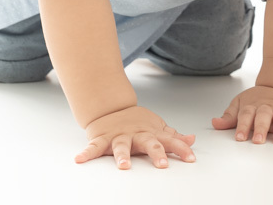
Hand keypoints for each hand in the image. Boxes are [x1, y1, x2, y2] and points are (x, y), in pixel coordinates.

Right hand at [77, 105, 196, 169]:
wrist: (111, 106)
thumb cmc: (136, 121)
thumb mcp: (157, 127)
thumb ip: (173, 137)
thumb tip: (192, 140)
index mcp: (151, 133)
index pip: (170, 141)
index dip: (181, 149)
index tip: (191, 159)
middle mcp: (137, 134)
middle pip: (149, 143)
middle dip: (156, 153)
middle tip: (162, 164)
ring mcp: (119, 136)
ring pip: (122, 146)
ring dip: (122, 156)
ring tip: (123, 166)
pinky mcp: (102, 139)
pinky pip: (94, 147)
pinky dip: (87, 153)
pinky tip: (80, 159)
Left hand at [212, 85, 272, 143]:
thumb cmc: (258, 99)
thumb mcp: (241, 103)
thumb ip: (230, 116)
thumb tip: (215, 123)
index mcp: (253, 105)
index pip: (246, 114)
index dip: (242, 125)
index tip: (239, 137)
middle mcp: (268, 107)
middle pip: (263, 115)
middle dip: (260, 128)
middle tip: (257, 140)